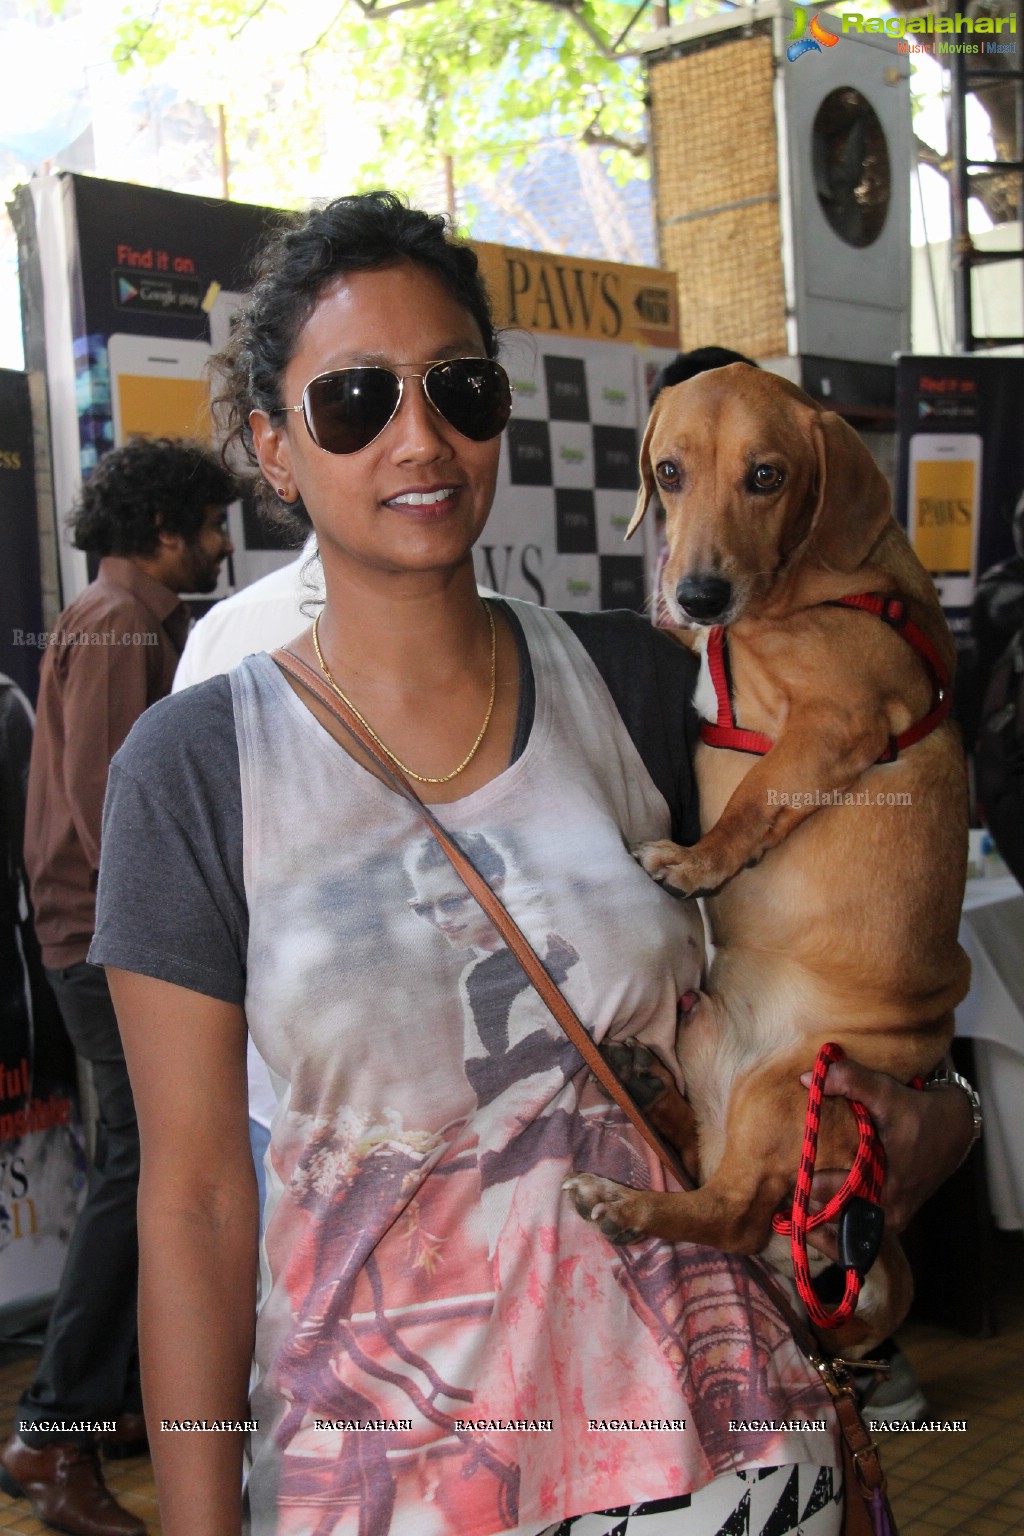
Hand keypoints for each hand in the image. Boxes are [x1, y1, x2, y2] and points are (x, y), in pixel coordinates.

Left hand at [799, 1058, 974, 1261]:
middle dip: (809, 1206)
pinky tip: (813, 1214)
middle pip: (836, 1221)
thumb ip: (851, 1081)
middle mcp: (889, 1213)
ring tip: (791, 1203)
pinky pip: (856, 1233)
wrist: (956, 1127)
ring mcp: (891, 1220)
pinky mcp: (890, 1217)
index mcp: (887, 1190)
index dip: (807, 1186)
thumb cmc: (920, 1112)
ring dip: (819, 1220)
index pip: (834, 1199)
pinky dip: (834, 1226)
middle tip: (782, 1189)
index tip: (786, 1174)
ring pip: (845, 1232)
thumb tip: (804, 1077)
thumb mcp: (888, 1092)